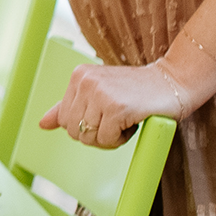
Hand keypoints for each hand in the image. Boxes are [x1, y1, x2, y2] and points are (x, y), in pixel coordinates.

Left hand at [38, 59, 185, 149]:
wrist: (173, 82)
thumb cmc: (138, 90)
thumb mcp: (99, 92)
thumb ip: (69, 106)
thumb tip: (42, 123)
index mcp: (78, 76)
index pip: (64, 119)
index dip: (86, 125)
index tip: (106, 114)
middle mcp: (85, 81)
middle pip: (74, 131)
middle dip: (95, 134)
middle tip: (116, 119)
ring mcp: (100, 94)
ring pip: (89, 138)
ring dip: (109, 137)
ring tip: (125, 119)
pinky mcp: (116, 108)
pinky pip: (106, 140)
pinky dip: (120, 139)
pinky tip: (133, 122)